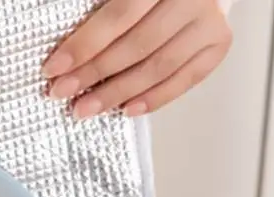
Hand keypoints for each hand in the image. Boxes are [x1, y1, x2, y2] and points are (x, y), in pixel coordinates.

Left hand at [43, 0, 232, 118]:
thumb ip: (104, 7)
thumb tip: (67, 50)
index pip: (119, 15)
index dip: (84, 45)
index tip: (54, 68)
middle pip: (136, 45)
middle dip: (94, 74)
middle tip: (63, 93)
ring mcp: (210, 21)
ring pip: (158, 67)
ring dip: (118, 93)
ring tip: (87, 109)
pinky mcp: (219, 43)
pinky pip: (185, 80)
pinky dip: (154, 98)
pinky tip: (126, 110)